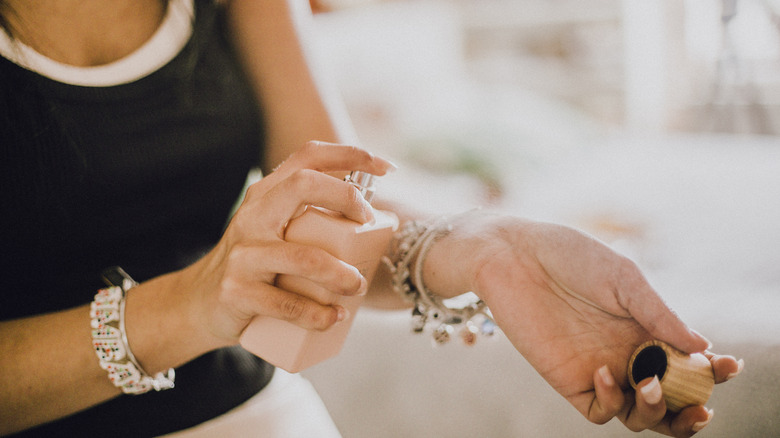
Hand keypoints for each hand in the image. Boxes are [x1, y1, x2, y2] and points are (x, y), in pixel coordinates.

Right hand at [179, 141, 394, 347]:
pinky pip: (287, 304)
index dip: (350, 154)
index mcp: (266, 195)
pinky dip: (318, 314)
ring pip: (304, 257)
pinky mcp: (238, 291)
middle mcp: (253, 216)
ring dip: (341, 274)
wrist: (199, 303)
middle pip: (303, 185)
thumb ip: (309, 218)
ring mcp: (244, 254)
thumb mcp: (275, 231)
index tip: (387, 167)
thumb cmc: (256, 265)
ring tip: (357, 286)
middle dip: (346, 198)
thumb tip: (377, 219)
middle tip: (368, 223)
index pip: (308, 157)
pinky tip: (333, 317)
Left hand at [467, 216, 741, 436]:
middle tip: (701, 404)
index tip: (729, 365)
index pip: (688, 363)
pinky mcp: (569, 380)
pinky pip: (600, 410)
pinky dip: (612, 401)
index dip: (713, 371)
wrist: (513, 254)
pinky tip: (606, 372)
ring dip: (656, 412)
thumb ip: (658, 313)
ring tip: (652, 385)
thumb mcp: (623, 278)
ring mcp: (600, 369)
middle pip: (669, 399)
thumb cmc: (570, 256)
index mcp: (647, 328)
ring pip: (639, 415)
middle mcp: (628, 354)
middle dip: (691, 408)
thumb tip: (702, 347)